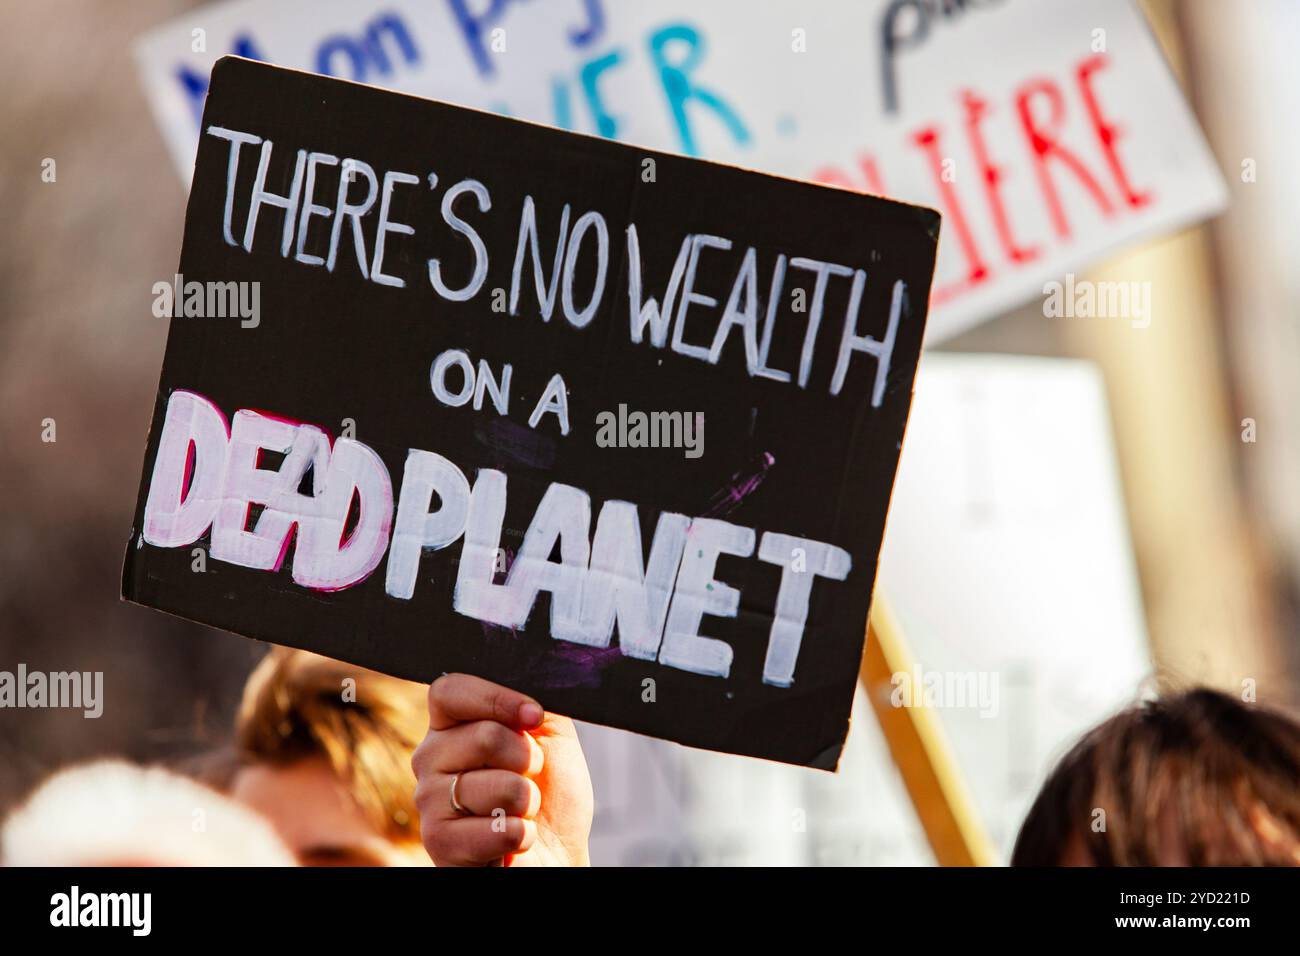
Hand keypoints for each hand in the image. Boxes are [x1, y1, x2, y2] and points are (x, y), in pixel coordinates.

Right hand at [411, 673, 592, 865]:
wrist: (558, 851)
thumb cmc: (551, 792)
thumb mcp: (550, 734)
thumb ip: (535, 700)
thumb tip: (533, 673)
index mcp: (451, 726)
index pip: (449, 690)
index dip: (496, 698)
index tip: (534, 716)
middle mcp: (430, 759)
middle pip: (482, 736)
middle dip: (528, 759)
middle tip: (530, 776)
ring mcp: (430, 801)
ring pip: (497, 786)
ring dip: (528, 801)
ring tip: (521, 811)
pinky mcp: (439, 844)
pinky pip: (497, 829)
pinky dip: (522, 835)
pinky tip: (516, 839)